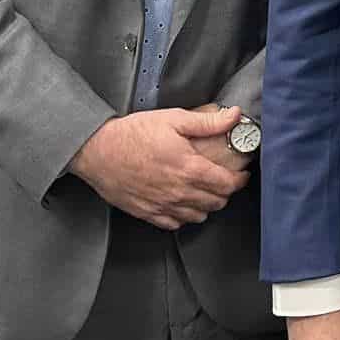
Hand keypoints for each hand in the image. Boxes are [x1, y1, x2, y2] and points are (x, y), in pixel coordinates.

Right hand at [69, 106, 248, 228]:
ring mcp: (163, 205)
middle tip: (224, 181)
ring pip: (198, 216)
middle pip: (216, 202)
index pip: (228, 184)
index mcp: (190, 168)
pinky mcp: (148, 213)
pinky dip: (184, 216)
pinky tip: (182, 204)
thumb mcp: (174, 119)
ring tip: (205, 192)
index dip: (240, 180)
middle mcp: (180, 192)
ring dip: (206, 205)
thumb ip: (208, 121)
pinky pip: (175, 224)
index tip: (242, 174)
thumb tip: (234, 115)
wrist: (97, 151)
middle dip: (225, 192)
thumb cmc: (133, 134)